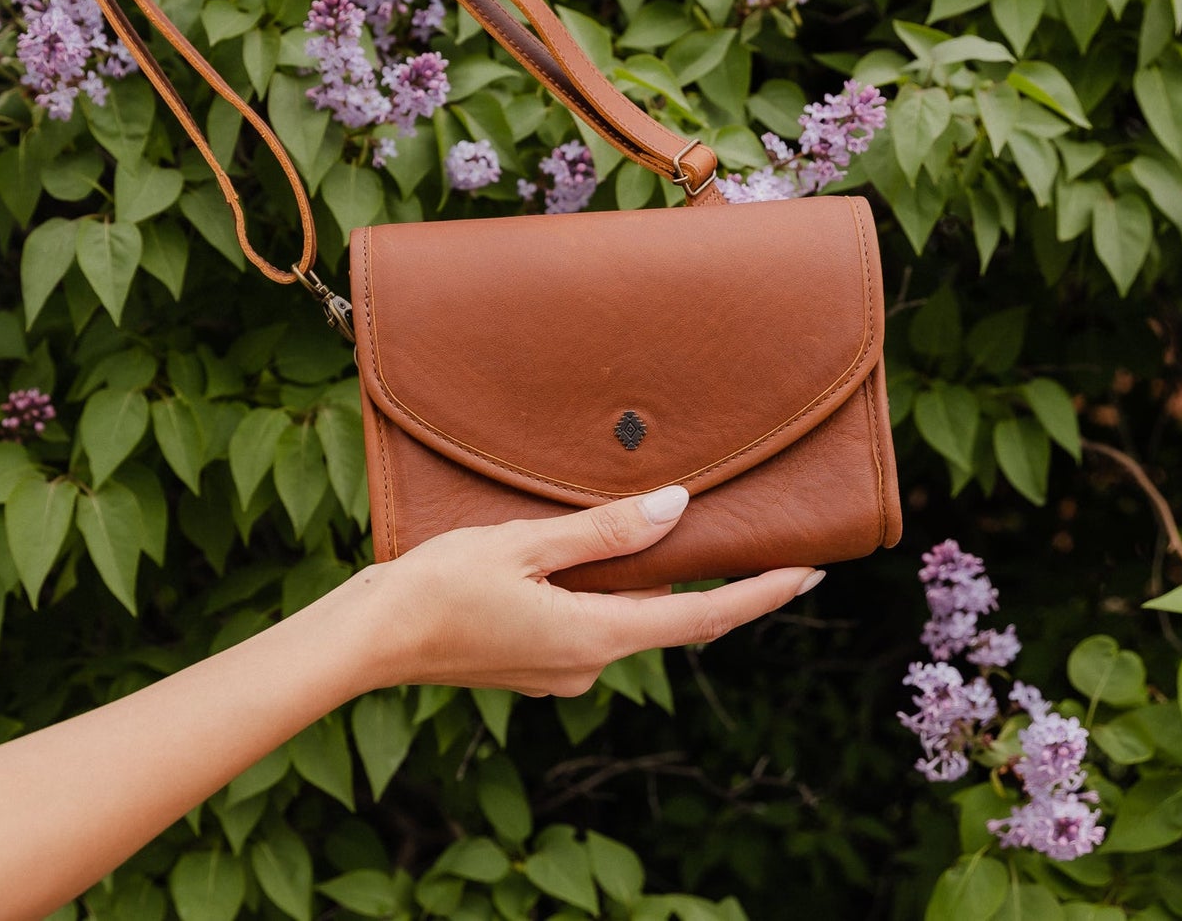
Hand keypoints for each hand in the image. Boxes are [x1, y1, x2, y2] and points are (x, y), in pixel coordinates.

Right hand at [348, 486, 821, 695]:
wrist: (370, 640)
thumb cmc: (437, 586)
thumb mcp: (523, 546)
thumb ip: (602, 533)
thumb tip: (676, 510)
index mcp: (595, 638)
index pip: (702, 619)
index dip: (762, 595)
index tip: (811, 572)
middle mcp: (586, 664)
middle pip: (666, 618)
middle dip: (705, 579)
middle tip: (744, 532)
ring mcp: (558, 670)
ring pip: (624, 617)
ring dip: (645, 579)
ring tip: (659, 523)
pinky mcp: (532, 662)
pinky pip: (590, 622)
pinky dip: (605, 590)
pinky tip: (588, 552)